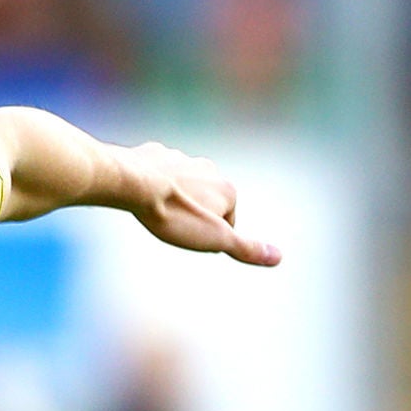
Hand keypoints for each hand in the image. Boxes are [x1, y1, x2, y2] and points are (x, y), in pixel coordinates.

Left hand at [116, 143, 282, 266]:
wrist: (133, 183)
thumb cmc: (174, 214)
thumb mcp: (214, 239)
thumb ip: (245, 248)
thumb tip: (278, 257)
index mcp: (227, 189)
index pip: (227, 223)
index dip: (210, 237)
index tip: (192, 238)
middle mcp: (209, 168)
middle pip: (206, 202)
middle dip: (195, 215)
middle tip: (175, 226)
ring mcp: (182, 158)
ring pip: (184, 186)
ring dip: (176, 199)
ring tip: (159, 212)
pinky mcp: (156, 153)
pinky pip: (160, 173)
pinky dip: (156, 184)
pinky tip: (144, 195)